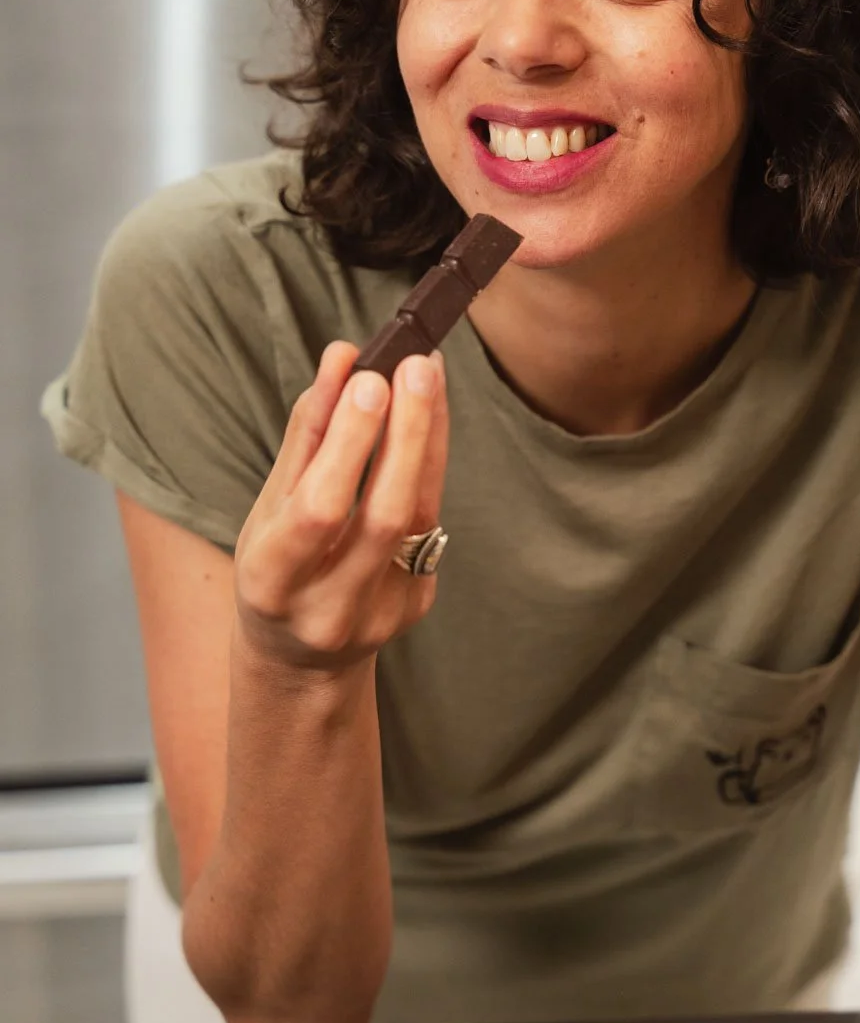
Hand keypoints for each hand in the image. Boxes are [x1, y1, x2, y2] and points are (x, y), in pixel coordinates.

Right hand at [234, 341, 449, 675]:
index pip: (321, 510)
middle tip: (418, 366)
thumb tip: (339, 361)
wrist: (301, 661)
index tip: (369, 379)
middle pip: (386, 515)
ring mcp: (383, 613)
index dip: (348, 445)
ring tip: (428, 376)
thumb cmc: (275, 570)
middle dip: (407, 434)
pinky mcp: (417, 603)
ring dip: (428, 439)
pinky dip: (427, 466)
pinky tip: (427, 420)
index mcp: (275, 584)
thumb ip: (304, 439)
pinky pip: (430, 523)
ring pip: (420, 515)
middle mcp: (332, 607)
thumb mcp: (267, 513)